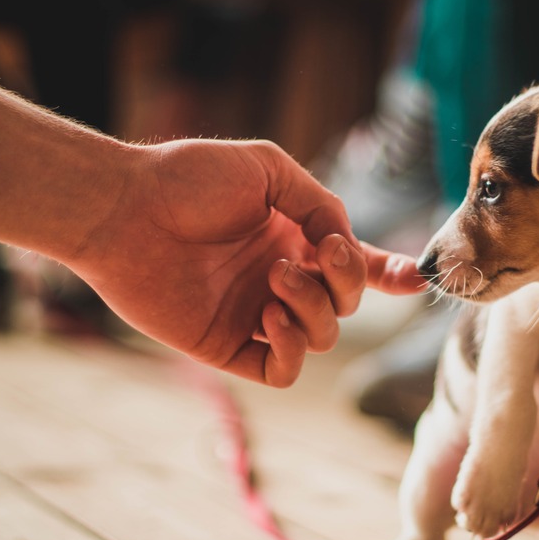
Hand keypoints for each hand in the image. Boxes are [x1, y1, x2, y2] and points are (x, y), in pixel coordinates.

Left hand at [70, 139, 421, 385]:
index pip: (354, 267)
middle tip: (315, 252)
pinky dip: (290, 348)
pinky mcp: (228, 346)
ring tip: (275, 276)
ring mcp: (256, 314)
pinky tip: (268, 315)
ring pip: (321, 337)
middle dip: (345, 281)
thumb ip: (321, 205)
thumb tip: (348, 247)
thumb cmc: (191, 178)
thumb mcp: (269, 170)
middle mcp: (281, 279)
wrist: (126, 208)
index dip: (388, 275)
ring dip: (315, 308)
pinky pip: (281, 369)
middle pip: (345, 303)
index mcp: (295, 239)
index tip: (413, 278)